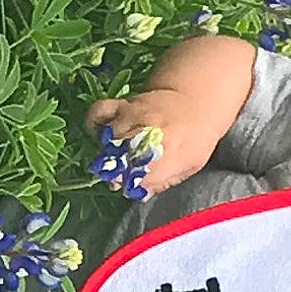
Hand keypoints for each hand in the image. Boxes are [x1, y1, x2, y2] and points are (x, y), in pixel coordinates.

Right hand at [82, 87, 217, 198]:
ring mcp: (130, 120)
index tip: (129, 184)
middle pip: (116, 162)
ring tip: (115, 154)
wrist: (197, 98)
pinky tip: (100, 133)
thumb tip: (141, 193)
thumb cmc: (196, 137)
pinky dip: (93, 124)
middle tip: (123, 171)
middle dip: (116, 171)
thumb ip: (163, 181)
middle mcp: (143, 138)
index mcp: (164, 157)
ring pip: (105, 142)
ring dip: (107, 151)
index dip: (129, 184)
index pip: (133, 179)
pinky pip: (98, 113)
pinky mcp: (122, 105)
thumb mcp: (190, 166)